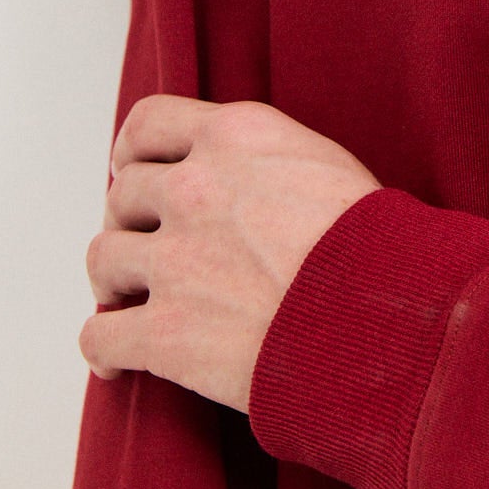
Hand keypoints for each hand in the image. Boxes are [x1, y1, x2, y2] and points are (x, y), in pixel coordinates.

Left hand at [81, 95, 380, 412]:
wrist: (389, 316)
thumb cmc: (378, 246)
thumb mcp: (325, 164)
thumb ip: (263, 160)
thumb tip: (238, 179)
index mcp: (236, 137)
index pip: (149, 122)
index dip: (133, 152)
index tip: (133, 172)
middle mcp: (195, 188)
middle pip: (124, 194)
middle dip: (133, 222)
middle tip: (150, 248)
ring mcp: (175, 260)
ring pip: (103, 260)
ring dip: (114, 283)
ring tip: (130, 302)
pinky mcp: (164, 333)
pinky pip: (99, 336)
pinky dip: (103, 352)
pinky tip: (118, 365)